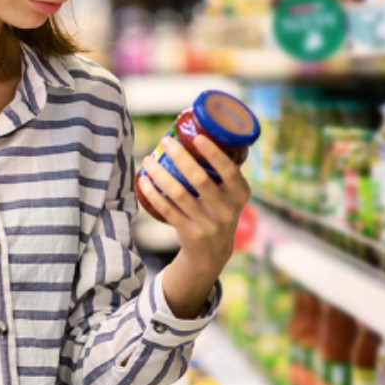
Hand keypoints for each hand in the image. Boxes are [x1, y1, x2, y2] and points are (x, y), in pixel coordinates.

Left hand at [137, 135, 251, 275]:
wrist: (213, 252)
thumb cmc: (218, 210)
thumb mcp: (230, 195)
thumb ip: (222, 172)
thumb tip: (202, 133)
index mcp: (240, 195)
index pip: (230, 172)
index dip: (214, 154)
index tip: (198, 137)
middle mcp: (227, 210)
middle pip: (200, 179)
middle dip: (180, 157)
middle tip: (165, 141)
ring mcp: (208, 224)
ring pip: (178, 193)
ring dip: (160, 174)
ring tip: (148, 160)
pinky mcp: (189, 233)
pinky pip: (167, 210)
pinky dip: (153, 194)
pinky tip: (144, 181)